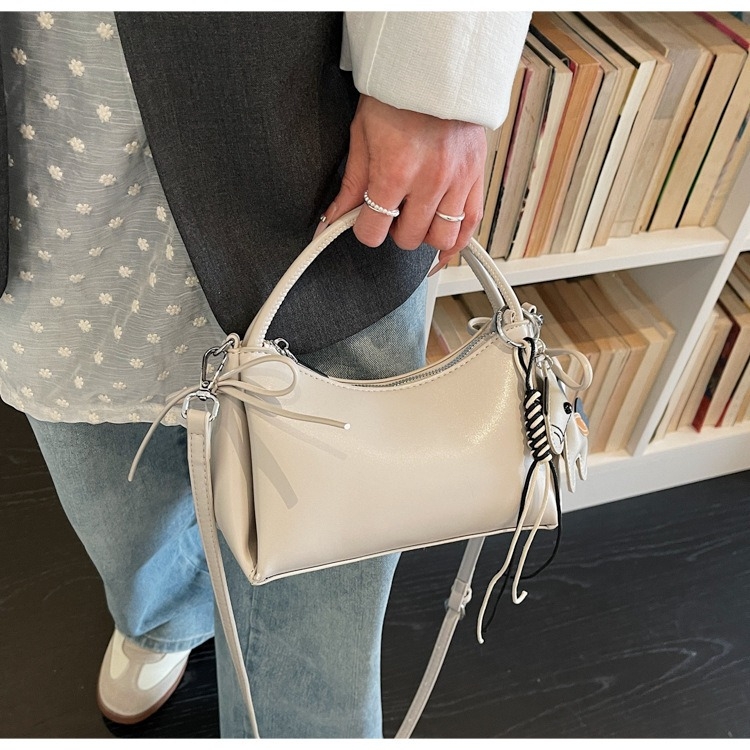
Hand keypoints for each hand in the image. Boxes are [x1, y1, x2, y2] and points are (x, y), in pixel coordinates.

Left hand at [315, 95, 486, 273]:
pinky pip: (471, 224)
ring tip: (416, 221)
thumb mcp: (362, 137)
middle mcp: (429, 180)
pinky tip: (443, 245)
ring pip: (442, 238)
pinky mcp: (476, 176)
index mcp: (395, 171)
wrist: (433, 66)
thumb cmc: (396, 96)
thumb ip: (351, 185)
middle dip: (394, 233)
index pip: (374, 230)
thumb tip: (333, 219)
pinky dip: (456, 240)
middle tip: (391, 215)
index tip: (365, 224)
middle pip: (408, 239)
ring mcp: (457, 180)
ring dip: (424, 235)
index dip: (364, 232)